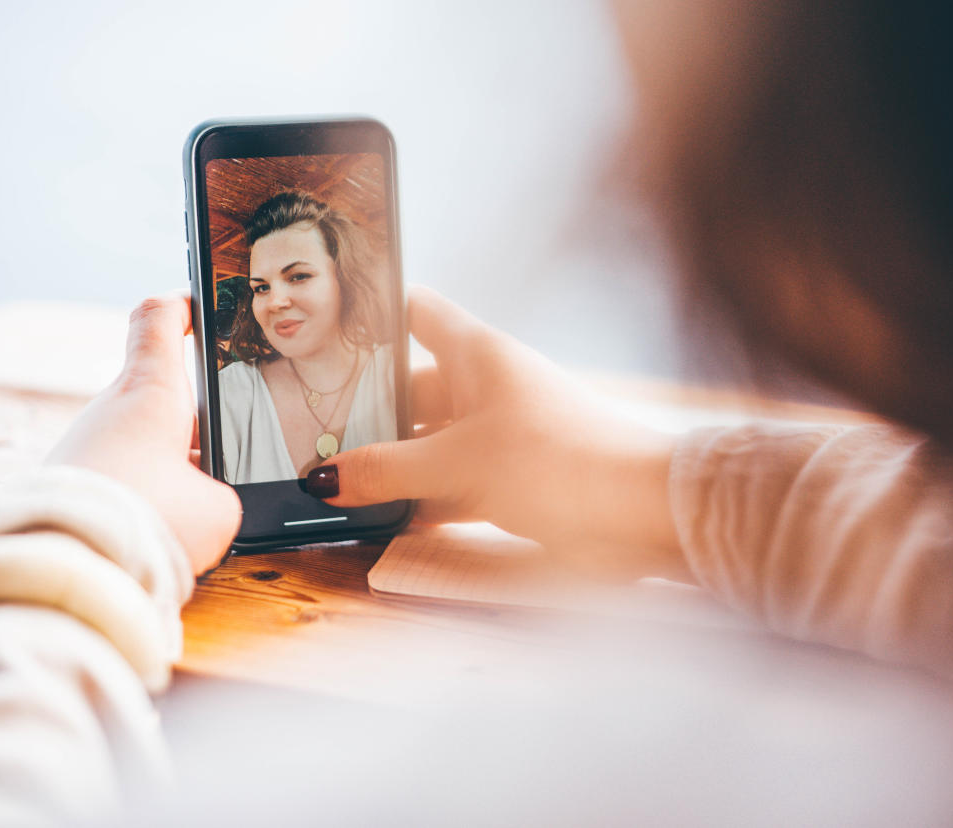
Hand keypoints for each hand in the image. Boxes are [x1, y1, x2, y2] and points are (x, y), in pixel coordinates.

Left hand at [47, 291, 240, 574]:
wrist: (62, 568)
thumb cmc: (147, 522)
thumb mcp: (217, 512)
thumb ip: (222, 497)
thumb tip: (205, 505)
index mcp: (151, 390)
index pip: (160, 318)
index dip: (185, 306)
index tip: (201, 307)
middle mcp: (110, 407)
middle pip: (159, 392)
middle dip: (195, 420)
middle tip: (227, 449)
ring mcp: (85, 444)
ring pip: (141, 440)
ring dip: (170, 465)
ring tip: (194, 508)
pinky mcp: (68, 482)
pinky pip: (119, 476)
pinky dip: (143, 494)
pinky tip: (158, 529)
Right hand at [309, 287, 686, 579]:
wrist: (644, 515)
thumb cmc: (558, 461)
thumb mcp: (459, 464)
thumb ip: (388, 471)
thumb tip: (324, 479)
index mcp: (476, 355)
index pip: (416, 312)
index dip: (373, 314)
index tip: (325, 331)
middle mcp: (486, 388)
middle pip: (410, 390)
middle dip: (365, 414)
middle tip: (308, 434)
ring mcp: (499, 436)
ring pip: (428, 443)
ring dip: (390, 466)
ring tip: (333, 485)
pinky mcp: (512, 481)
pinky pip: (452, 485)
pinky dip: (421, 501)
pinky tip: (384, 522)